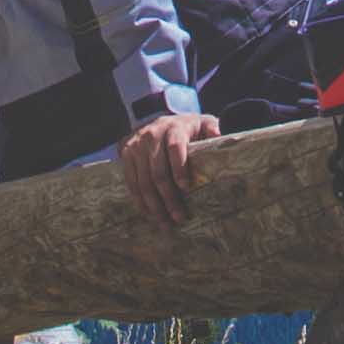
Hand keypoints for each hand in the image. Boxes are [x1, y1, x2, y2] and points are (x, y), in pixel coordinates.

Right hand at [117, 112, 220, 228]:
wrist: (159, 121)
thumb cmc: (188, 128)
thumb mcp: (202, 123)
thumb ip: (212, 127)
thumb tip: (218, 134)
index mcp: (174, 127)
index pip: (174, 147)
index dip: (179, 168)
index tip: (186, 188)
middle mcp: (152, 135)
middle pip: (158, 171)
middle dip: (168, 197)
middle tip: (179, 218)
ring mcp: (136, 145)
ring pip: (143, 180)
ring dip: (154, 205)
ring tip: (165, 223)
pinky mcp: (126, 154)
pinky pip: (131, 182)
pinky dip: (139, 200)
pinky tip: (149, 214)